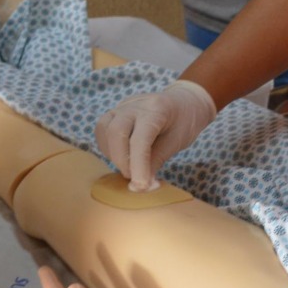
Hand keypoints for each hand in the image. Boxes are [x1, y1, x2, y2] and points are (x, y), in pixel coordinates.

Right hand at [94, 80, 215, 191]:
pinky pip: (102, 129)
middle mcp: (136, 104)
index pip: (140, 139)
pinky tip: (121, 156)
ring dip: (112, 154)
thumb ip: (156, 161)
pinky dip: (107, 147)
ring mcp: (123, 105)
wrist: (184, 101)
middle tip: (135, 177)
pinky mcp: (116, 111)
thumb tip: (139, 186)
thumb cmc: (185, 122)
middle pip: (116, 132)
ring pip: (104, 129)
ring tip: (129, 166)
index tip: (141, 186)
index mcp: (157, 109)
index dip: (138, 165)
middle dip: (122, 161)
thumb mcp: (177, 142)